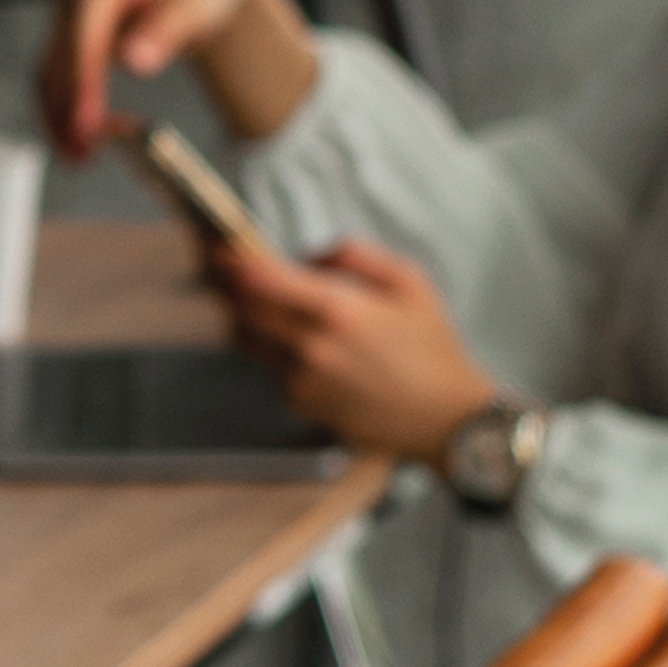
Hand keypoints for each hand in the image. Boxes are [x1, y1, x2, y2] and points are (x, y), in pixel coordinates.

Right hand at [50, 0, 321, 152]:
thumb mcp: (195, 6)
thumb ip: (167, 31)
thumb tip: (134, 61)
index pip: (82, 37)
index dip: (80, 83)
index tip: (86, 125)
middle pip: (57, 59)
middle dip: (65, 109)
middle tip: (81, 155)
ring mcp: (69, 17)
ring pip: (48, 74)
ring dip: (58, 117)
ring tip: (79, 158)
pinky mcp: (71, 39)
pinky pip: (58, 81)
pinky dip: (66, 112)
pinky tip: (84, 142)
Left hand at [207, 233, 506, 470]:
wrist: (444, 417)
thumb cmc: (432, 347)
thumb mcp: (410, 281)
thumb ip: (355, 255)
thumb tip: (308, 255)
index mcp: (338, 311)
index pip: (261, 280)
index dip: (233, 261)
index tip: (223, 248)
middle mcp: (312, 348)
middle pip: (243, 311)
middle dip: (232, 288)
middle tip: (232, 272)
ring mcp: (303, 381)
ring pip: (249, 342)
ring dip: (248, 320)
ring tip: (268, 306)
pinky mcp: (303, 405)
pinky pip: (271, 370)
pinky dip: (274, 353)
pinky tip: (305, 347)